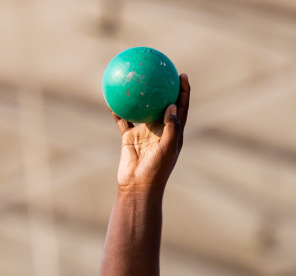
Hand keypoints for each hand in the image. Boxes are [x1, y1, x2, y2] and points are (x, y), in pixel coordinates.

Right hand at [114, 74, 189, 192]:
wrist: (138, 186)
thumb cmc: (157, 170)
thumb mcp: (167, 149)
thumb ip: (172, 128)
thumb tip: (173, 105)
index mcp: (173, 132)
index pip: (181, 107)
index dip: (183, 91)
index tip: (182, 75)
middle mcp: (159, 129)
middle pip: (161, 103)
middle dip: (161, 87)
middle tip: (158, 69)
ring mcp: (144, 132)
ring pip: (141, 108)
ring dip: (138, 95)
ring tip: (133, 77)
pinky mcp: (129, 136)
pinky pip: (123, 119)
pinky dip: (118, 109)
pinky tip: (111, 97)